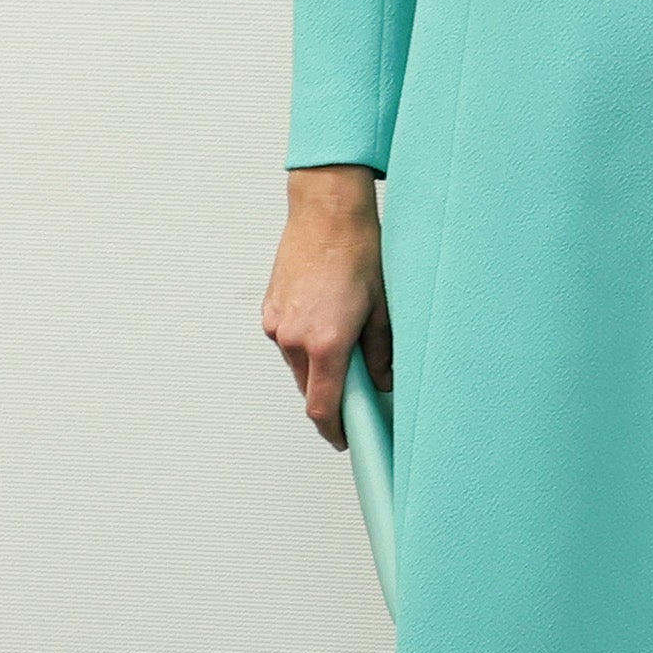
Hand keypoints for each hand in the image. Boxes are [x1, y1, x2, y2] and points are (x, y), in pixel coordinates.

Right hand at [261, 167, 388, 450]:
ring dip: (319, 365)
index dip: (333, 429)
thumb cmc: (360, 252)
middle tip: (358, 388)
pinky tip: (328, 318)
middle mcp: (294, 338)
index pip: (322, 406)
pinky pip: (287, 341)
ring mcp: (277, 324)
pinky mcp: (269, 311)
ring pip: (298, 364)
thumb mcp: (383, 308)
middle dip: (331, 395)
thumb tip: (383, 382)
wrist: (327, 213)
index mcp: (325, 342)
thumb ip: (382, 352)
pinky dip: (306, 343)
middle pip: (309, 388)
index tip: (344, 439)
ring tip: (347, 337)